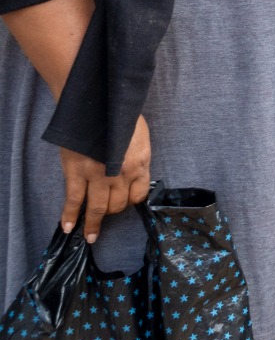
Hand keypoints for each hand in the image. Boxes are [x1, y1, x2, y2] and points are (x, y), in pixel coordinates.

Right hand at [59, 115, 150, 242]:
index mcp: (140, 164)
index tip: (125, 203)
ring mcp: (97, 175)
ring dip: (93, 224)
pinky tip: (68, 227)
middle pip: (118, 205)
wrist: (97, 103)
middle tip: (107, 213)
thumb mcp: (141, 139)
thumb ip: (138, 159)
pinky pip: (73, 200)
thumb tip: (134, 176)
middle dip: (113, 211)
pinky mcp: (76, 172)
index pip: (138, 195)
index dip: (131, 201)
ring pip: (96, 207)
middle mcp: (120, 174)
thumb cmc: (122, 118)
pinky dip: (70, 215)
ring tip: (89, 236)